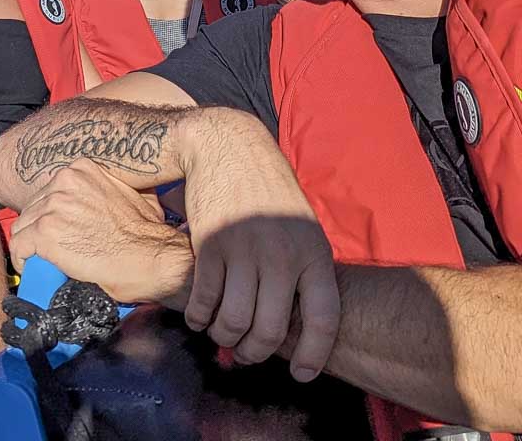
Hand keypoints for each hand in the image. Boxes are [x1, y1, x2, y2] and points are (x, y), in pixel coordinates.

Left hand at [8, 159, 191, 306]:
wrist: (151, 257)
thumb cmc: (146, 232)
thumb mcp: (130, 192)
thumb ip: (105, 187)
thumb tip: (96, 198)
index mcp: (81, 168)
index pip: (48, 190)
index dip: (50, 213)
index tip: (57, 230)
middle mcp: (64, 181)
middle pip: (33, 207)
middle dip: (39, 229)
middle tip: (51, 250)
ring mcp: (53, 206)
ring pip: (23, 226)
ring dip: (30, 245)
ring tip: (42, 261)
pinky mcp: (46, 233)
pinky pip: (19, 246)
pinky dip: (22, 260)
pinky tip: (32, 270)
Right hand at [177, 109, 339, 382]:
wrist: (229, 147)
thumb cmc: (270, 192)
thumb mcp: (302, 226)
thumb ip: (302, 271)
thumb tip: (295, 327)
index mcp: (313, 253)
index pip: (323, 320)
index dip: (314, 356)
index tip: (301, 375)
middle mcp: (281, 255)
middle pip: (270, 330)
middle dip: (256, 353)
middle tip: (247, 354)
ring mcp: (244, 250)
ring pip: (233, 321)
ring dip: (225, 337)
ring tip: (222, 334)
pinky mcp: (210, 244)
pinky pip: (204, 300)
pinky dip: (199, 318)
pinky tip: (199, 317)